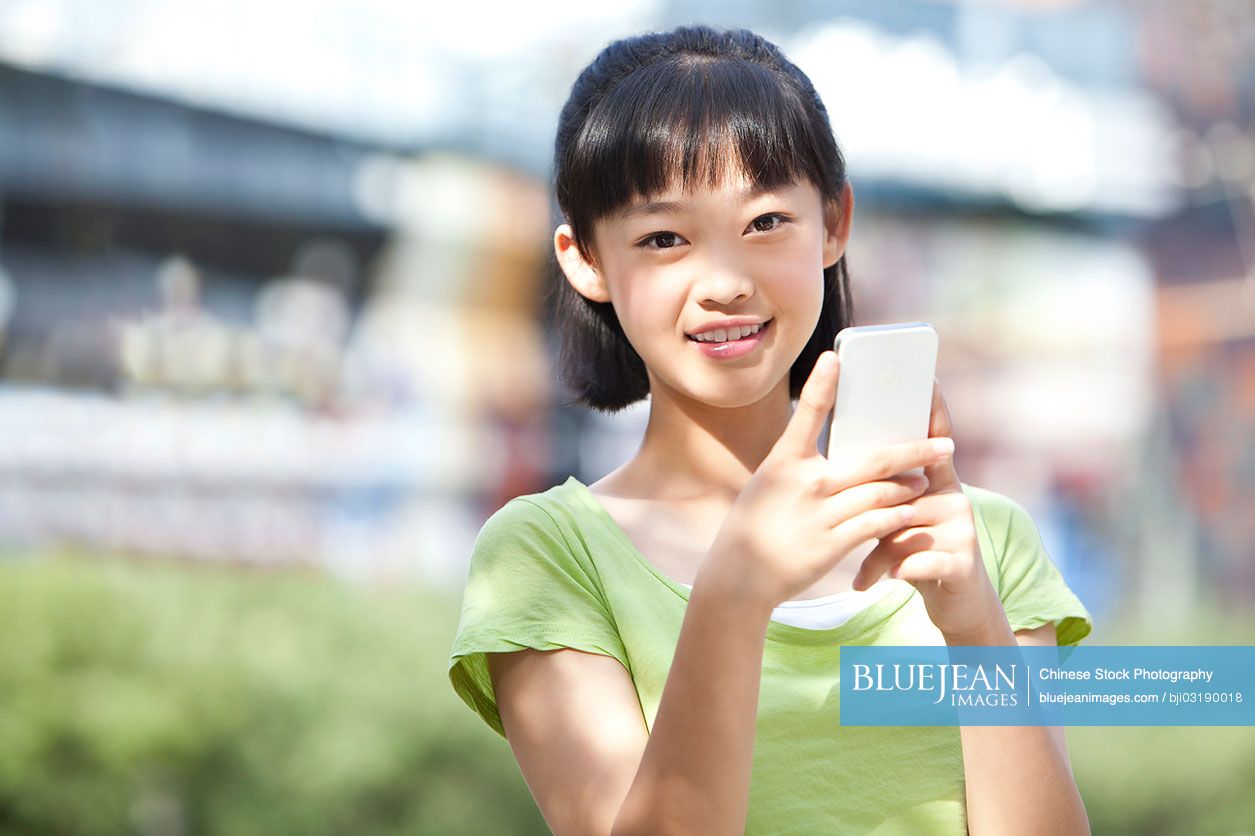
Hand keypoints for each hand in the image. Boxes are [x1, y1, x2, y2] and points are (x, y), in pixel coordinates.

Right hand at [698, 351, 943, 611]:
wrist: (741, 573)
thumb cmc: (757, 521)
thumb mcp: (770, 481)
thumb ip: (802, 463)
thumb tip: (842, 445)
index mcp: (785, 461)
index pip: (805, 414)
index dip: (820, 384)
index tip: (835, 358)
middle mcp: (806, 483)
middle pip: (872, 459)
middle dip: (914, 450)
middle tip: (944, 444)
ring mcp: (821, 515)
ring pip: (882, 493)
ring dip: (909, 487)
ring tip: (923, 482)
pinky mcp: (832, 544)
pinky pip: (876, 524)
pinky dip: (896, 516)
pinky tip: (908, 512)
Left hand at [850, 379, 1007, 641]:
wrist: (955, 603)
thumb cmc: (916, 551)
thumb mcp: (899, 519)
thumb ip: (879, 493)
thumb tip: (837, 466)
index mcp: (935, 483)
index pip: (932, 441)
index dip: (933, 412)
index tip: (927, 379)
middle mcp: (953, 499)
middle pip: (911, 483)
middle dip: (883, 488)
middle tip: (854, 490)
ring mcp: (962, 529)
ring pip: (906, 527)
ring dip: (879, 551)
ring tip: (859, 571)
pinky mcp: (963, 562)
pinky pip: (917, 560)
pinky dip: (891, 573)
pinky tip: (872, 584)